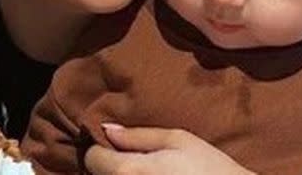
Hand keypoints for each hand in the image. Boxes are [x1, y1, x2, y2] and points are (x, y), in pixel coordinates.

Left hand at [84, 124, 255, 174]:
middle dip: (110, 168)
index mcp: (130, 171)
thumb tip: (107, 130)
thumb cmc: (209, 168)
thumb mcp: (178, 140)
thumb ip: (138, 136)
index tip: (113, 146)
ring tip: (148, 174)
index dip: (100, 149)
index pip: (92, 159)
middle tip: (134, 161)